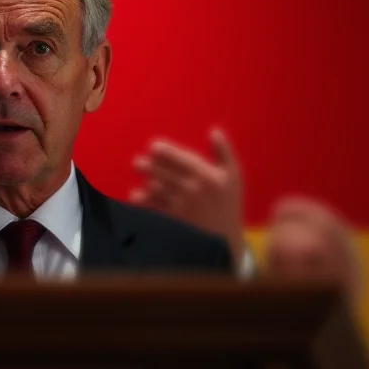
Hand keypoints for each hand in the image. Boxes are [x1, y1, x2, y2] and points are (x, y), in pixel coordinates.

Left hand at [130, 129, 244, 265]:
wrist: (224, 237)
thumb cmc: (228, 202)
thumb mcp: (233, 175)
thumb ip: (223, 151)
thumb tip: (214, 131)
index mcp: (205, 176)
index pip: (182, 161)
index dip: (166, 153)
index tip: (153, 147)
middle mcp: (192, 190)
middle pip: (166, 174)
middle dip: (149, 166)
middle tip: (137, 161)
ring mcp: (181, 206)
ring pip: (159, 190)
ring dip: (146, 180)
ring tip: (138, 167)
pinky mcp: (174, 219)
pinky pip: (155, 208)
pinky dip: (144, 201)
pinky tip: (135, 195)